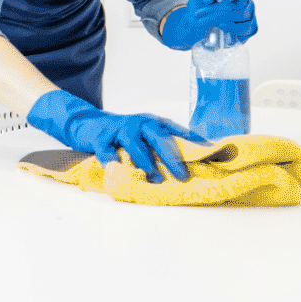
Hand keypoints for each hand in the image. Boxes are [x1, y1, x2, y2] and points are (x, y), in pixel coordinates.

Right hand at [26, 90, 194, 181]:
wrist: (88, 123)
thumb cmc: (123, 135)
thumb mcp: (145, 135)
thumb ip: (163, 147)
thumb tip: (193, 164)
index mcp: (154, 122)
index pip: (179, 132)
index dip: (195, 143)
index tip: (211, 155)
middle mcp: (140, 123)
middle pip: (159, 137)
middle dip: (172, 158)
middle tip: (183, 176)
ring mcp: (120, 129)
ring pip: (135, 145)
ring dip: (146, 162)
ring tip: (155, 179)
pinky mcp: (101, 138)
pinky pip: (107, 150)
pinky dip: (112, 161)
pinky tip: (117, 171)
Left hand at [160, 0, 256, 48]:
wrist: (196, 24)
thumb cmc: (200, 5)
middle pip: (242, 4)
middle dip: (222, 11)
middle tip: (207, 15)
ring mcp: (247, 14)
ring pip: (245, 18)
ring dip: (227, 22)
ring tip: (216, 23)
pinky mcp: (247, 28)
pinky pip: (248, 30)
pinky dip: (236, 32)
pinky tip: (226, 32)